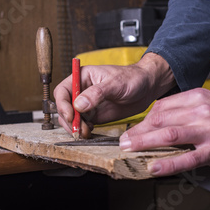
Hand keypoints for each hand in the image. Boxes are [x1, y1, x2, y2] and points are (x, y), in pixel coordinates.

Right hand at [53, 53, 175, 137]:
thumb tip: (79, 104)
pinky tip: (90, 132)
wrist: (147, 88)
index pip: (62, 90)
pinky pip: (82, 124)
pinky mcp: (95, 115)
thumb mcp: (115, 83)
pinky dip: (82, 130)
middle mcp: (82, 90)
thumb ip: (96, 93)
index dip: (63, 104)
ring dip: (74, 127)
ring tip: (85, 132)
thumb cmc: (133, 78)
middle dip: (68, 119)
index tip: (71, 115)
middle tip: (78, 129)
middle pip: (64, 107)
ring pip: (71, 118)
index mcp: (82, 77)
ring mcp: (87, 104)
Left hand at [118, 88, 209, 175]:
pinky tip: (154, 167)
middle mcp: (200, 110)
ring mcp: (208, 130)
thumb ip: (188, 108)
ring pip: (169, 135)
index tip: (134, 130)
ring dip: (145, 143)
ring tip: (130, 151)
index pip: (162, 107)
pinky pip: (188, 158)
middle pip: (161, 119)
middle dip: (139, 131)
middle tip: (123, 142)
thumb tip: (162, 120)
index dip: (144, 120)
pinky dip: (168, 163)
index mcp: (197, 97)